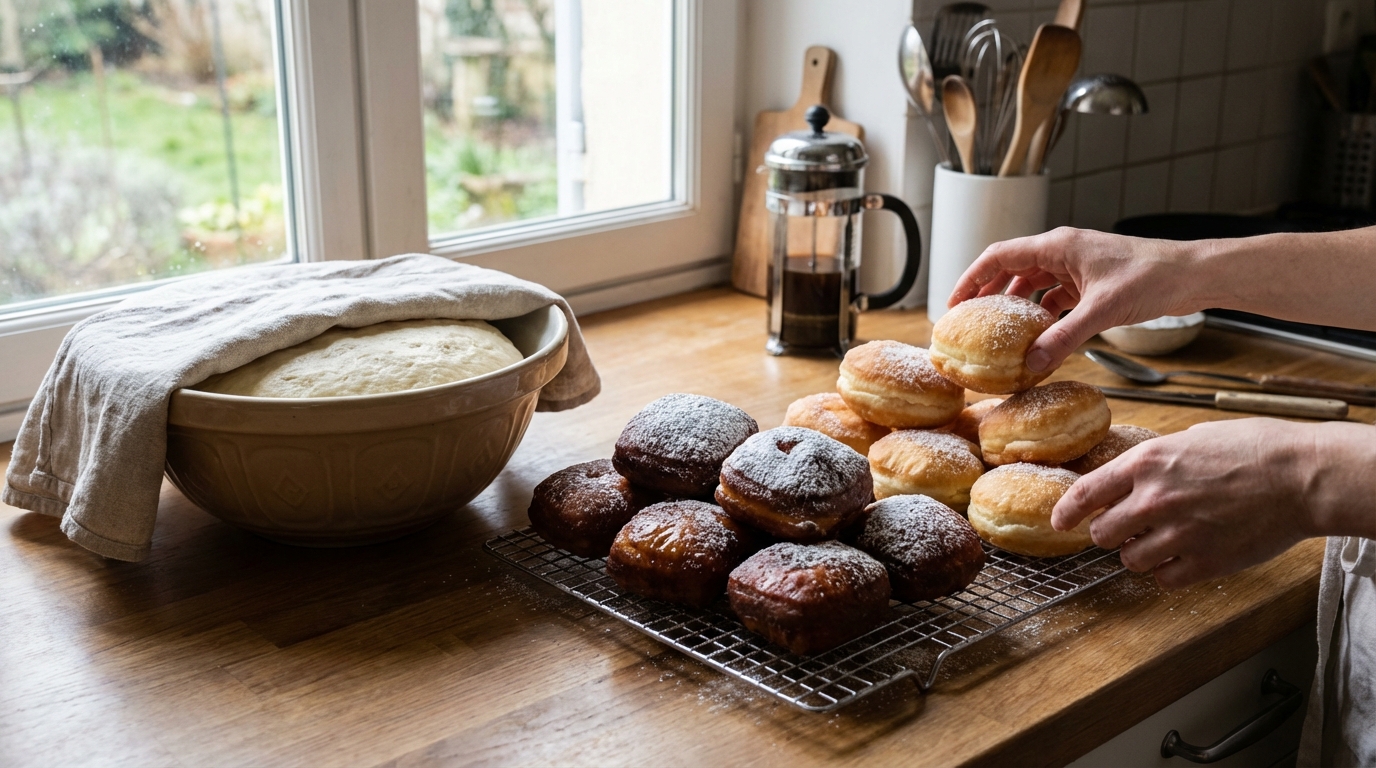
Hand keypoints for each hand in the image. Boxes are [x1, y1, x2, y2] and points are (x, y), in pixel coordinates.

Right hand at [947, 228, 1199, 372]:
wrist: (1193, 274)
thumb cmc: (1153, 278)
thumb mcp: (1102, 311)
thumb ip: (1064, 338)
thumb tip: (1032, 363)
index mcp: (1058, 245)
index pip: (999, 256)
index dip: (971, 278)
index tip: (953, 303)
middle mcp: (1064, 251)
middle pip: (1011, 267)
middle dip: (987, 292)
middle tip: (968, 319)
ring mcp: (1078, 266)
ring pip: (1033, 282)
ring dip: (1014, 304)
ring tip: (997, 330)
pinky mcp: (1092, 282)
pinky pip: (1056, 295)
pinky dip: (1044, 313)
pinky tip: (1039, 334)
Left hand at [1050, 419, 1315, 589]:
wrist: (1302, 476)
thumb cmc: (1256, 449)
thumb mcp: (1193, 439)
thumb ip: (1158, 460)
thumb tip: (1136, 472)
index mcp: (1147, 463)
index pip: (1085, 493)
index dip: (1066, 512)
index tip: (1059, 522)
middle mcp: (1154, 499)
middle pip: (1101, 533)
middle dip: (1110, 533)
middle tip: (1127, 530)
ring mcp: (1177, 534)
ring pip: (1130, 560)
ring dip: (1140, 554)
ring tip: (1163, 542)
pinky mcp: (1203, 563)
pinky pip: (1163, 580)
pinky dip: (1168, 573)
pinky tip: (1184, 558)